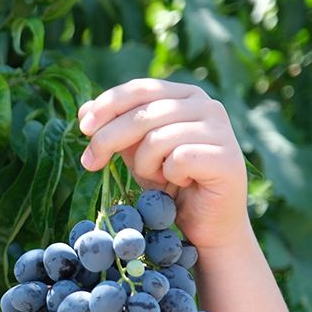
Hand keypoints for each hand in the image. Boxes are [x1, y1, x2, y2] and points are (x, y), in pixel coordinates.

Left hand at [76, 79, 249, 249]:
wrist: (204, 222)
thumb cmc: (169, 182)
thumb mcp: (135, 151)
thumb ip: (115, 128)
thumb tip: (84, 110)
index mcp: (185, 95)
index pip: (140, 88)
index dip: (107, 105)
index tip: (83, 128)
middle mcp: (208, 105)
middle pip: (144, 113)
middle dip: (108, 139)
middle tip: (91, 163)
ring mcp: (221, 130)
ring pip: (158, 138)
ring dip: (145, 165)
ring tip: (157, 177)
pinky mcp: (228, 158)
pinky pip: (179, 159)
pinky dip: (169, 176)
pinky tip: (180, 183)